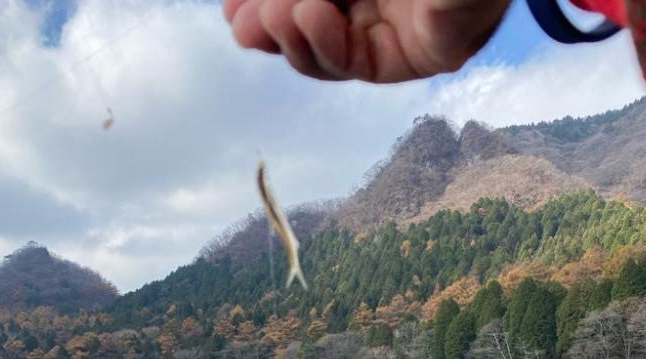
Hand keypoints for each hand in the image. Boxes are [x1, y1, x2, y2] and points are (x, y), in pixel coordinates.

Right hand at [223, 0, 511, 83]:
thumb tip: (238, 9)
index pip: (301, 0)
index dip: (261, 6)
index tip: (229, 6)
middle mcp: (375, 2)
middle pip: (306, 29)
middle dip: (267, 27)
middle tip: (238, 23)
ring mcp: (395, 30)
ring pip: (325, 54)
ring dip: (291, 37)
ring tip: (276, 14)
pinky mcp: (416, 57)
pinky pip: (356, 65)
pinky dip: (324, 45)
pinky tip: (309, 15)